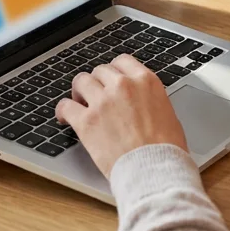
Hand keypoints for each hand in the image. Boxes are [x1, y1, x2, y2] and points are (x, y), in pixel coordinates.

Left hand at [55, 54, 188, 176]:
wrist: (154, 169)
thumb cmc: (165, 148)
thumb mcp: (167, 112)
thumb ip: (149, 99)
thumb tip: (140, 101)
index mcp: (145, 81)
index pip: (122, 61)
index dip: (113, 71)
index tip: (109, 78)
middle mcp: (122, 86)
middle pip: (100, 71)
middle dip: (97, 82)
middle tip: (95, 95)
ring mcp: (102, 102)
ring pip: (81, 81)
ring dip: (79, 92)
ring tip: (79, 103)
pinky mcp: (86, 121)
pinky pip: (65, 106)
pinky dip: (63, 110)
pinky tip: (64, 117)